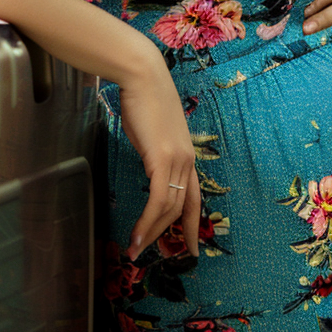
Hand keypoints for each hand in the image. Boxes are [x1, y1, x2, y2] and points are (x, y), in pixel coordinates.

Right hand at [117, 56, 201, 259]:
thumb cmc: (143, 100)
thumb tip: (150, 164)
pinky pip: (158, 200)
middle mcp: (187, 160)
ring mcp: (177, 160)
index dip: (193, 224)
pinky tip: (136, 237)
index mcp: (187, 155)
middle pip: (184, 209)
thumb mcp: (153, 132)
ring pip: (170, 209)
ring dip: (152, 234)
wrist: (142, 76)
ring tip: (137, 251)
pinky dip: (147, 222)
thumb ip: (156, 151)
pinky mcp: (163, 159)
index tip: (191, 244)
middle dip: (171, 236)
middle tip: (156, 255)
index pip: (194, 197)